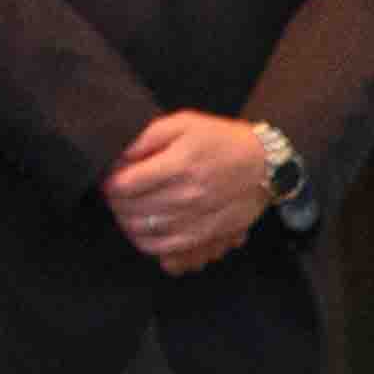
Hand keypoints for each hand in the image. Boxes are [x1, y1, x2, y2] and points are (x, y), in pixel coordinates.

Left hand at [100, 110, 272, 273]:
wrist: (263, 164)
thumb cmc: (220, 140)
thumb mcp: (183, 123)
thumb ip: (147, 136)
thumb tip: (119, 154)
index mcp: (181, 165)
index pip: (126, 184)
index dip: (110, 183)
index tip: (110, 179)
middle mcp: (189, 195)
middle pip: (132, 209)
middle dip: (114, 203)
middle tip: (114, 195)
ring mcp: (199, 219)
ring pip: (144, 232)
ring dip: (126, 223)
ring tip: (125, 210)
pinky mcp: (207, 236)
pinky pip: (165, 251)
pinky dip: (146, 243)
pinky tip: (143, 229)